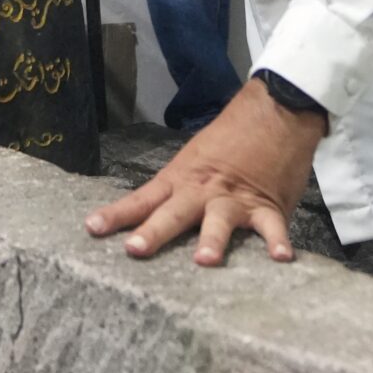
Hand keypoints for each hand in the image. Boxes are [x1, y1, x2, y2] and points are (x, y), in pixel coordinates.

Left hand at [83, 77, 323, 265]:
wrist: (272, 111)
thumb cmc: (231, 139)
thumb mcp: (196, 160)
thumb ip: (180, 191)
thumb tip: (152, 218)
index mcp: (181, 179)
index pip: (143, 199)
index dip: (117, 214)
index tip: (92, 229)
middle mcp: (203, 190)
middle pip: (174, 213)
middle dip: (153, 232)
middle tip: (135, 249)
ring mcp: (235, 198)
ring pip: (220, 220)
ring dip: (212, 240)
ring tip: (204, 261)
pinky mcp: (268, 205)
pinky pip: (272, 226)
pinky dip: (277, 242)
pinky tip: (280, 258)